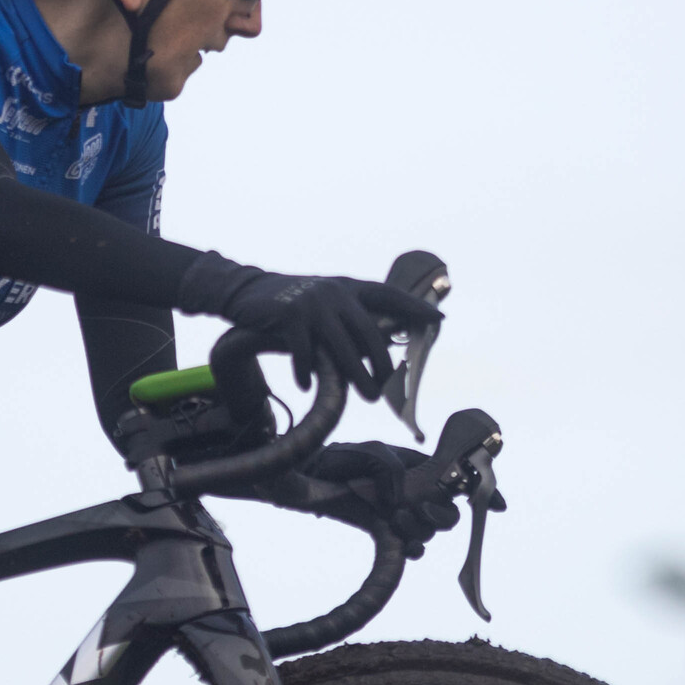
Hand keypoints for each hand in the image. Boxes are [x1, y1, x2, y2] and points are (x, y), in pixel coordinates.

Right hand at [181, 259, 438, 401]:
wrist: (246, 290)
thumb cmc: (293, 303)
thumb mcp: (325, 301)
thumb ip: (349, 317)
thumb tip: (379, 348)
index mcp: (348, 287)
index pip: (388, 295)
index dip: (414, 308)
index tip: (438, 321)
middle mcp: (335, 292)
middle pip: (370, 332)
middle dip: (381, 364)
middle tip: (384, 388)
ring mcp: (313, 303)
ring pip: (342, 347)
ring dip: (355, 376)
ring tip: (364, 396)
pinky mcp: (289, 315)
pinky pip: (305, 351)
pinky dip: (307, 371)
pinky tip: (307, 385)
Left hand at [313, 441, 461, 548]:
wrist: (318, 476)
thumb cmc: (346, 458)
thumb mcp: (372, 452)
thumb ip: (390, 468)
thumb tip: (399, 500)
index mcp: (420, 469)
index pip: (452, 483)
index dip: (455, 492)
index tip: (443, 494)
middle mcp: (417, 493)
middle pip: (446, 514)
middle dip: (439, 516)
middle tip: (419, 509)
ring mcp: (404, 513)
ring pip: (429, 531)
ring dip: (420, 530)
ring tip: (396, 518)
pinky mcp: (389, 531)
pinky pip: (411, 546)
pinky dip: (414, 550)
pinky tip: (406, 548)